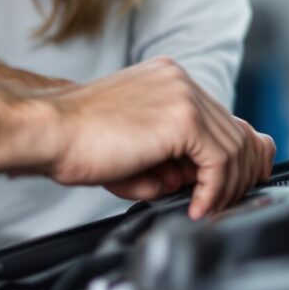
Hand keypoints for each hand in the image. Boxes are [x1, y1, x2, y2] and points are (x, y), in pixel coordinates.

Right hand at [41, 57, 274, 218]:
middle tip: (220, 205)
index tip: (229, 188)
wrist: (50, 131)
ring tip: (203, 209)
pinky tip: (195, 206)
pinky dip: (214, 190)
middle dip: (238, 176)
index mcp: (169, 80)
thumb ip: (172, 158)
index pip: (224, 118)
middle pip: (238, 131)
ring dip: (226, 187)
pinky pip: (219, 160)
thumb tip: (200, 181)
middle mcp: (180, 80)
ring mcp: (183, 95)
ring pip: (235, 147)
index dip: (237, 157)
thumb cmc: (79, 142)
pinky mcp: (182, 117)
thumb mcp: (137, 146)